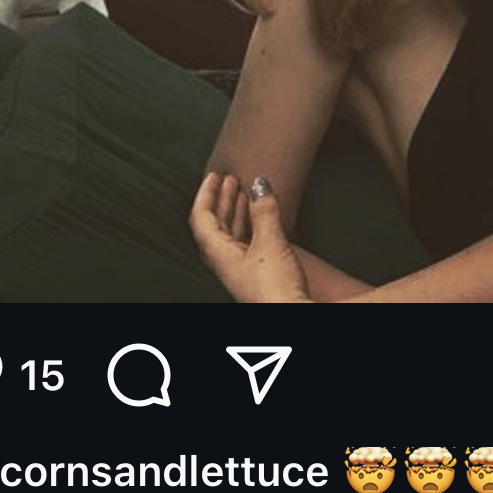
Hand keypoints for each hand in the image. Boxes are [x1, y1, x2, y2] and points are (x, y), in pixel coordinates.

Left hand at [189, 172, 311, 303]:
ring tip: (247, 193)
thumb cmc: (275, 291)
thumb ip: (265, 212)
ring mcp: (239, 271)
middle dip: (222, 200)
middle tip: (230, 180)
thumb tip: (260, 185)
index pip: (201, 219)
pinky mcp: (255, 276)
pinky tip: (262, 218)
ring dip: (237, 212)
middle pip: (215, 226)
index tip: (214, 176)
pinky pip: (245, 244)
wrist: (292, 316)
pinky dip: (250, 225)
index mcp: (219, 256)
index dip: (206, 194)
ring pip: (231, 235)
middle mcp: (225, 264)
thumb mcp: (271, 243)